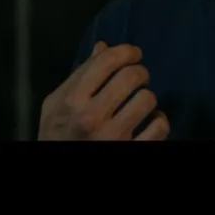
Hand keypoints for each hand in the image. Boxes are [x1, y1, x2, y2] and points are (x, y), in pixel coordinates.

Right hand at [37, 42, 169, 140]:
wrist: (59, 166)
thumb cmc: (56, 134)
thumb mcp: (55, 105)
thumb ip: (77, 76)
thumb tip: (102, 48)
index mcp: (73, 100)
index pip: (107, 61)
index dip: (126, 51)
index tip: (133, 54)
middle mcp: (92, 116)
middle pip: (131, 76)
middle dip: (140, 71)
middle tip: (139, 76)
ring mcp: (113, 136)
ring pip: (147, 98)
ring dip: (147, 97)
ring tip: (140, 101)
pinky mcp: (131, 150)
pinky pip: (159, 126)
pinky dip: (159, 121)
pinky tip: (150, 122)